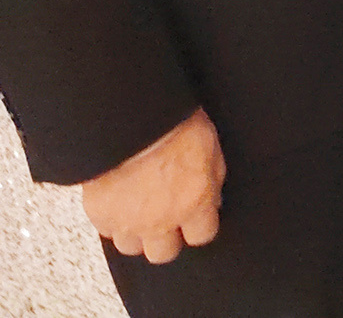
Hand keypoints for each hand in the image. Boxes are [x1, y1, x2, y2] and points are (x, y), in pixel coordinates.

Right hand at [79, 108, 224, 264]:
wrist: (130, 119)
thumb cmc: (174, 124)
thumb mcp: (211, 148)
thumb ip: (212, 181)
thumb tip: (213, 200)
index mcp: (194, 203)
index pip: (201, 236)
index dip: (199, 226)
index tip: (195, 218)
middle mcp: (161, 220)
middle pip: (163, 253)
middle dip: (166, 238)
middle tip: (164, 218)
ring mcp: (128, 221)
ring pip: (131, 247)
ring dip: (136, 232)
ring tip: (138, 209)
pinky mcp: (100, 215)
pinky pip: (106, 229)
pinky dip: (112, 219)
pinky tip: (118, 199)